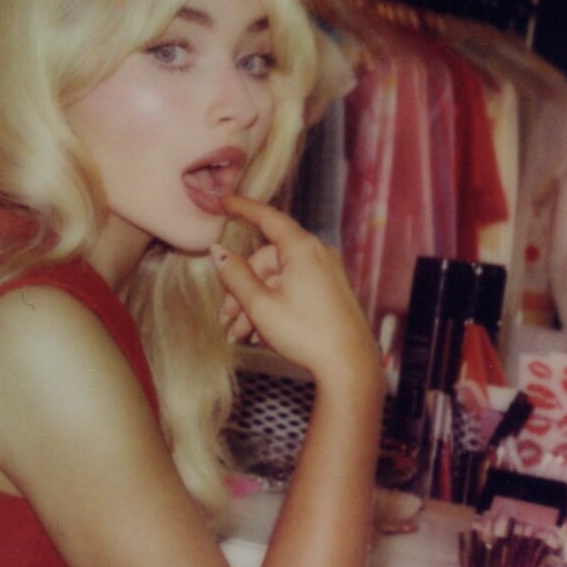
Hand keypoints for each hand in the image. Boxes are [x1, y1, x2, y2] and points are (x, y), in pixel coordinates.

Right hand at [212, 195, 382, 391]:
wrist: (348, 365)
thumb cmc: (307, 334)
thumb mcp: (261, 306)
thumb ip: (236, 275)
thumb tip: (217, 251)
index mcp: (302, 249)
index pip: (267, 217)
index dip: (241, 208)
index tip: (221, 201)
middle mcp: (317, 254)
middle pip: (266, 260)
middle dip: (242, 288)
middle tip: (226, 318)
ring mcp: (325, 272)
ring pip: (277, 279)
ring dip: (254, 304)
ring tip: (240, 334)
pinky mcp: (329, 290)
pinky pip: (293, 289)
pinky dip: (274, 305)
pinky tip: (261, 333)